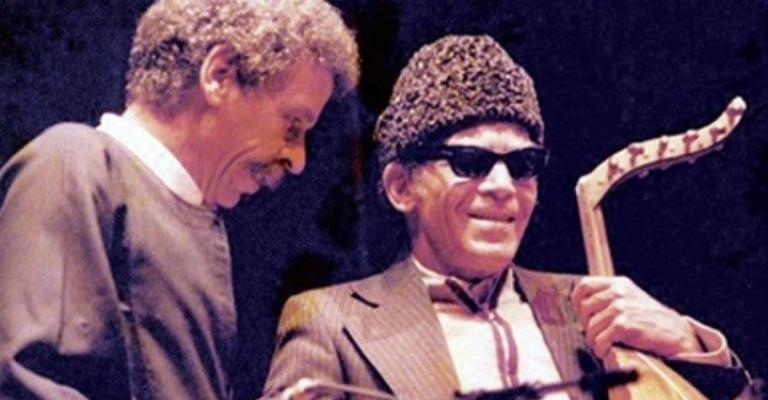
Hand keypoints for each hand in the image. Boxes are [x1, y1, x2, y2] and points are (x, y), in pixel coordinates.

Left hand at [570, 276, 701, 358]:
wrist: (676, 334)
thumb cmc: (652, 320)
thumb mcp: (631, 298)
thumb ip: (610, 298)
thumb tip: (583, 307)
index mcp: (619, 284)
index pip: (584, 285)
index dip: (577, 301)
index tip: (581, 314)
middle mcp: (618, 293)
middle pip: (584, 307)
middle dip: (586, 324)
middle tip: (594, 333)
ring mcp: (621, 308)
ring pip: (591, 326)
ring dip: (593, 340)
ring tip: (601, 344)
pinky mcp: (625, 325)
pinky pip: (600, 339)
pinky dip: (600, 348)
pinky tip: (606, 351)